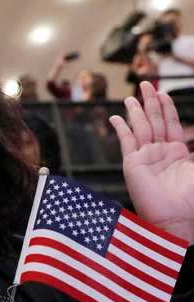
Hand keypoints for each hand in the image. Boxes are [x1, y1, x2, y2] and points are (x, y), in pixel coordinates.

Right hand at [109, 81, 193, 243]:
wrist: (177, 217)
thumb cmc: (193, 198)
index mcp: (177, 152)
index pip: (170, 123)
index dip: (166, 107)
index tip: (161, 92)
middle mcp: (159, 153)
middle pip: (154, 121)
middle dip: (150, 101)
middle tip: (145, 84)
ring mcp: (145, 158)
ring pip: (140, 128)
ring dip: (136, 110)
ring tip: (132, 96)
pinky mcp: (132, 164)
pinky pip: (126, 142)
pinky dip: (121, 128)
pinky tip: (116, 117)